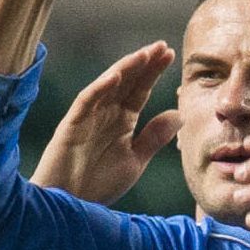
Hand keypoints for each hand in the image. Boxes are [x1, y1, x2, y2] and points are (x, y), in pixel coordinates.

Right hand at [30, 43, 181, 204]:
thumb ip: (154, 137)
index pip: (140, 91)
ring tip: (144, 54)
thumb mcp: (135, 159)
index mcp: (122, 121)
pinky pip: (86, 102)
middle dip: (144, 64)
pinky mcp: (72, 125)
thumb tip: (179, 114)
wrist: (71, 203)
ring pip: (108, 87)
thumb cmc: (98, 182)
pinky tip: (115, 77)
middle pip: (127, 83)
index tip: (171, 55)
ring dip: (125, 69)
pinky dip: (100, 88)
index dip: (154, 73)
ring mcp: (88, 117)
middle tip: (162, 46)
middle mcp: (105, 114)